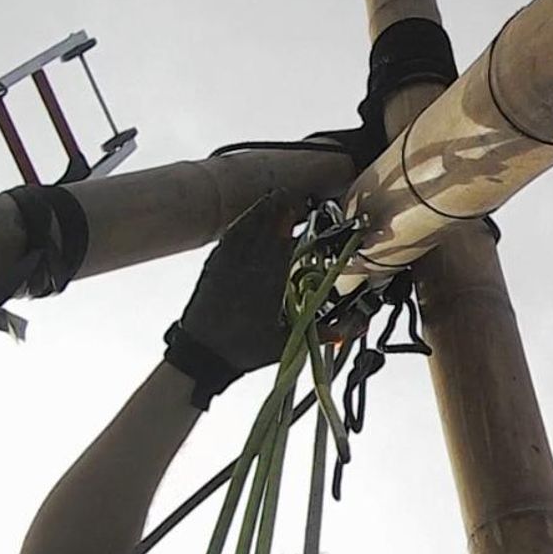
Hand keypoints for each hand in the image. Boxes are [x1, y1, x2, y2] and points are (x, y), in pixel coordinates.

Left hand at [164, 191, 301, 408]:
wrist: (202, 354)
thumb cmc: (243, 350)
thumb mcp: (285, 343)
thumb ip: (320, 333)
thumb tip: (350, 328)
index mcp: (268, 283)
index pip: (283, 243)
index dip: (293, 224)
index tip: (305, 210)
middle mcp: (248, 269)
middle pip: (265, 229)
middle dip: (280, 211)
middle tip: (294, 198)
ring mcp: (228, 265)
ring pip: (246, 229)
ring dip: (261, 212)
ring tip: (275, 199)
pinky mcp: (213, 268)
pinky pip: (229, 238)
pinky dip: (241, 224)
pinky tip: (248, 218)